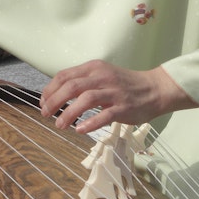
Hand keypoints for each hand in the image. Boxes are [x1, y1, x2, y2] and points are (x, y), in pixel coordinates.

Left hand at [39, 60, 196, 133]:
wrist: (155, 89)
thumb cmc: (125, 85)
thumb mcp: (102, 76)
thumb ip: (83, 82)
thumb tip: (57, 94)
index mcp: (94, 68)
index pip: (65, 76)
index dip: (50, 90)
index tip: (43, 102)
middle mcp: (103, 77)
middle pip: (71, 86)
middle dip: (54, 101)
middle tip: (46, 114)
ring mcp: (114, 92)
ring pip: (86, 99)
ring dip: (68, 113)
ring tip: (60, 125)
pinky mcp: (124, 107)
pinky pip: (105, 115)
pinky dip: (90, 123)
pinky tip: (80, 130)